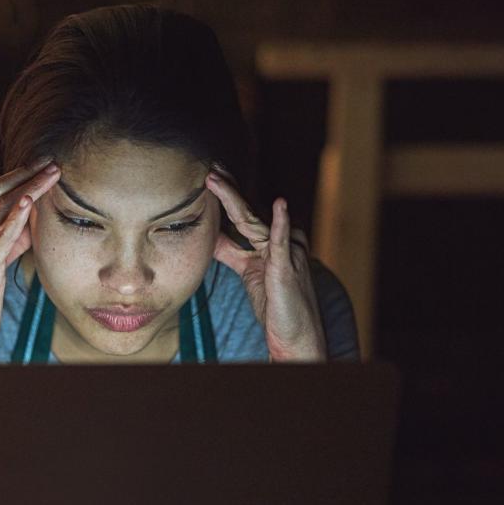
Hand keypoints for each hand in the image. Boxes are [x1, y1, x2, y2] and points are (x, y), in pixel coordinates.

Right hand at [0, 157, 61, 362]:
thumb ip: (10, 243)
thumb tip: (32, 224)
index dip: (20, 178)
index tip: (42, 168)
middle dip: (26, 173)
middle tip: (51, 161)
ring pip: (3, 206)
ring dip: (31, 186)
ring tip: (53, 172)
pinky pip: (2, 234)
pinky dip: (17, 214)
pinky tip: (31, 200)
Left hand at [206, 168, 326, 361]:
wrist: (295, 336)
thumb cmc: (275, 305)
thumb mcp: (247, 272)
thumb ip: (231, 253)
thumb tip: (210, 237)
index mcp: (268, 243)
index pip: (242, 214)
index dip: (225, 195)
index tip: (208, 176)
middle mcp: (279, 242)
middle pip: (246, 212)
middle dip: (226, 190)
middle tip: (208, 168)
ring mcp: (286, 252)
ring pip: (255, 221)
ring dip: (234, 200)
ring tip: (216, 180)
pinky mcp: (287, 268)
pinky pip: (282, 242)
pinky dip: (280, 222)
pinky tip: (280, 204)